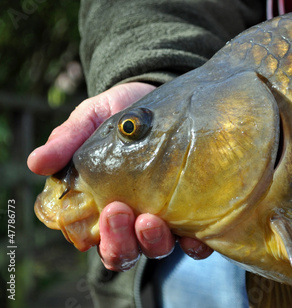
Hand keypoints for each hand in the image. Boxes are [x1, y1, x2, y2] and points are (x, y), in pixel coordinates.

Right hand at [28, 82, 212, 270]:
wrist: (160, 99)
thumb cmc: (120, 114)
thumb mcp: (91, 120)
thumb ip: (67, 141)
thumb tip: (36, 163)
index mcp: (105, 205)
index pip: (100, 240)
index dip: (105, 238)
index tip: (109, 210)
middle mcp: (135, 218)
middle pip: (127, 251)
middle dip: (123, 241)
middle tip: (122, 211)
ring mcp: (166, 216)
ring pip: (158, 248)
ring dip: (154, 242)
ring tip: (153, 220)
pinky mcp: (194, 209)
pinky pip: (196, 239)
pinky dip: (195, 245)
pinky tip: (195, 236)